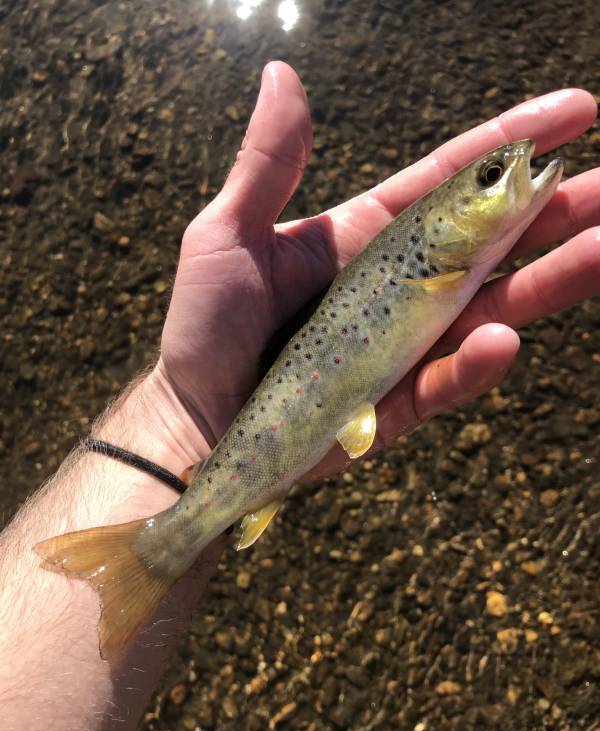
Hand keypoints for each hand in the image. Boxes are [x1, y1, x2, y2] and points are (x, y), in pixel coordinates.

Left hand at [155, 61, 598, 474]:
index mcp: (364, 239)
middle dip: (555, 210)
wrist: (194, 422)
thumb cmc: (205, 330)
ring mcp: (403, 346)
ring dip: (549, 281)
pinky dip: (474, 365)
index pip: (449, 181)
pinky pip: (445, 382)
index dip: (509, 145)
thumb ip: (266, 166)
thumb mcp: (225, 236)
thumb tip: (283, 75)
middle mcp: (397, 287)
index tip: (578, 110)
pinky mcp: (396, 403)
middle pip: (491, 241)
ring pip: (491, 308)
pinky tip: (504, 340)